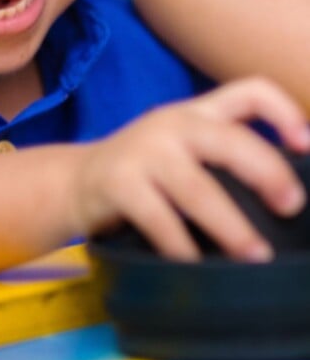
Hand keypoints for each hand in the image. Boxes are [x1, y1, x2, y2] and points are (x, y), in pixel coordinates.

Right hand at [74, 77, 309, 261]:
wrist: (73, 182)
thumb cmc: (145, 173)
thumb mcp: (183, 150)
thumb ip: (223, 157)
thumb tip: (285, 198)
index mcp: (198, 112)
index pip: (249, 91)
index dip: (284, 111)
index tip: (306, 144)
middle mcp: (173, 124)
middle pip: (230, 140)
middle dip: (267, 172)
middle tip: (290, 206)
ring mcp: (143, 151)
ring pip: (197, 188)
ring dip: (232, 227)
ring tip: (256, 257)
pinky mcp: (118, 183)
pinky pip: (159, 220)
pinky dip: (182, 249)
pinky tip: (195, 268)